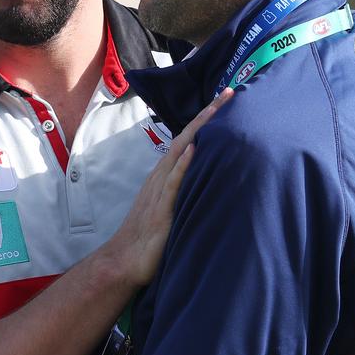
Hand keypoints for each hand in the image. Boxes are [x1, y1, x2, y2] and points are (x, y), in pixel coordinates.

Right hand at [107, 89, 233, 286]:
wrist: (124, 261)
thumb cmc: (149, 239)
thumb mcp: (171, 210)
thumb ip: (185, 194)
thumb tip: (206, 183)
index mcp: (164, 176)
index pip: (188, 140)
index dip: (206, 121)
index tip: (226, 101)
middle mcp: (161, 177)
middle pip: (186, 138)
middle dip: (208, 115)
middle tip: (229, 93)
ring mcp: (159, 191)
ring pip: (180, 152)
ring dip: (199, 130)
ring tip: (216, 109)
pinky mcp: (160, 209)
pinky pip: (172, 182)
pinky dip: (182, 164)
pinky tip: (193, 149)